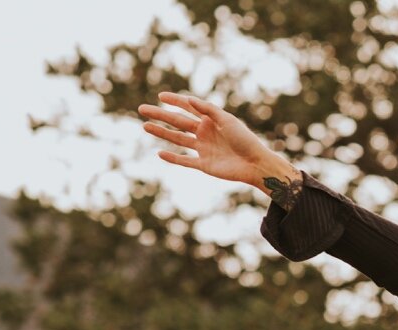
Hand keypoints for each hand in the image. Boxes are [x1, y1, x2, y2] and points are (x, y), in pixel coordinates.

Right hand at [138, 92, 298, 192]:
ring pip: (178, 140)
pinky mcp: (204, 165)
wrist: (255, 164)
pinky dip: (173, 158)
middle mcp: (204, 133)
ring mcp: (203, 149)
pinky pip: (185, 161)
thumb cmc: (245, 139)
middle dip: (160, 115)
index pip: (188, 107)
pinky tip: (160, 153)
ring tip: (145, 127)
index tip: (161, 96)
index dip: (175, 101)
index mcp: (211, 120)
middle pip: (177, 122)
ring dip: (161, 133)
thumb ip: (208, 110)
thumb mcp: (227, 121)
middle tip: (142, 109)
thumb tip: (189, 100)